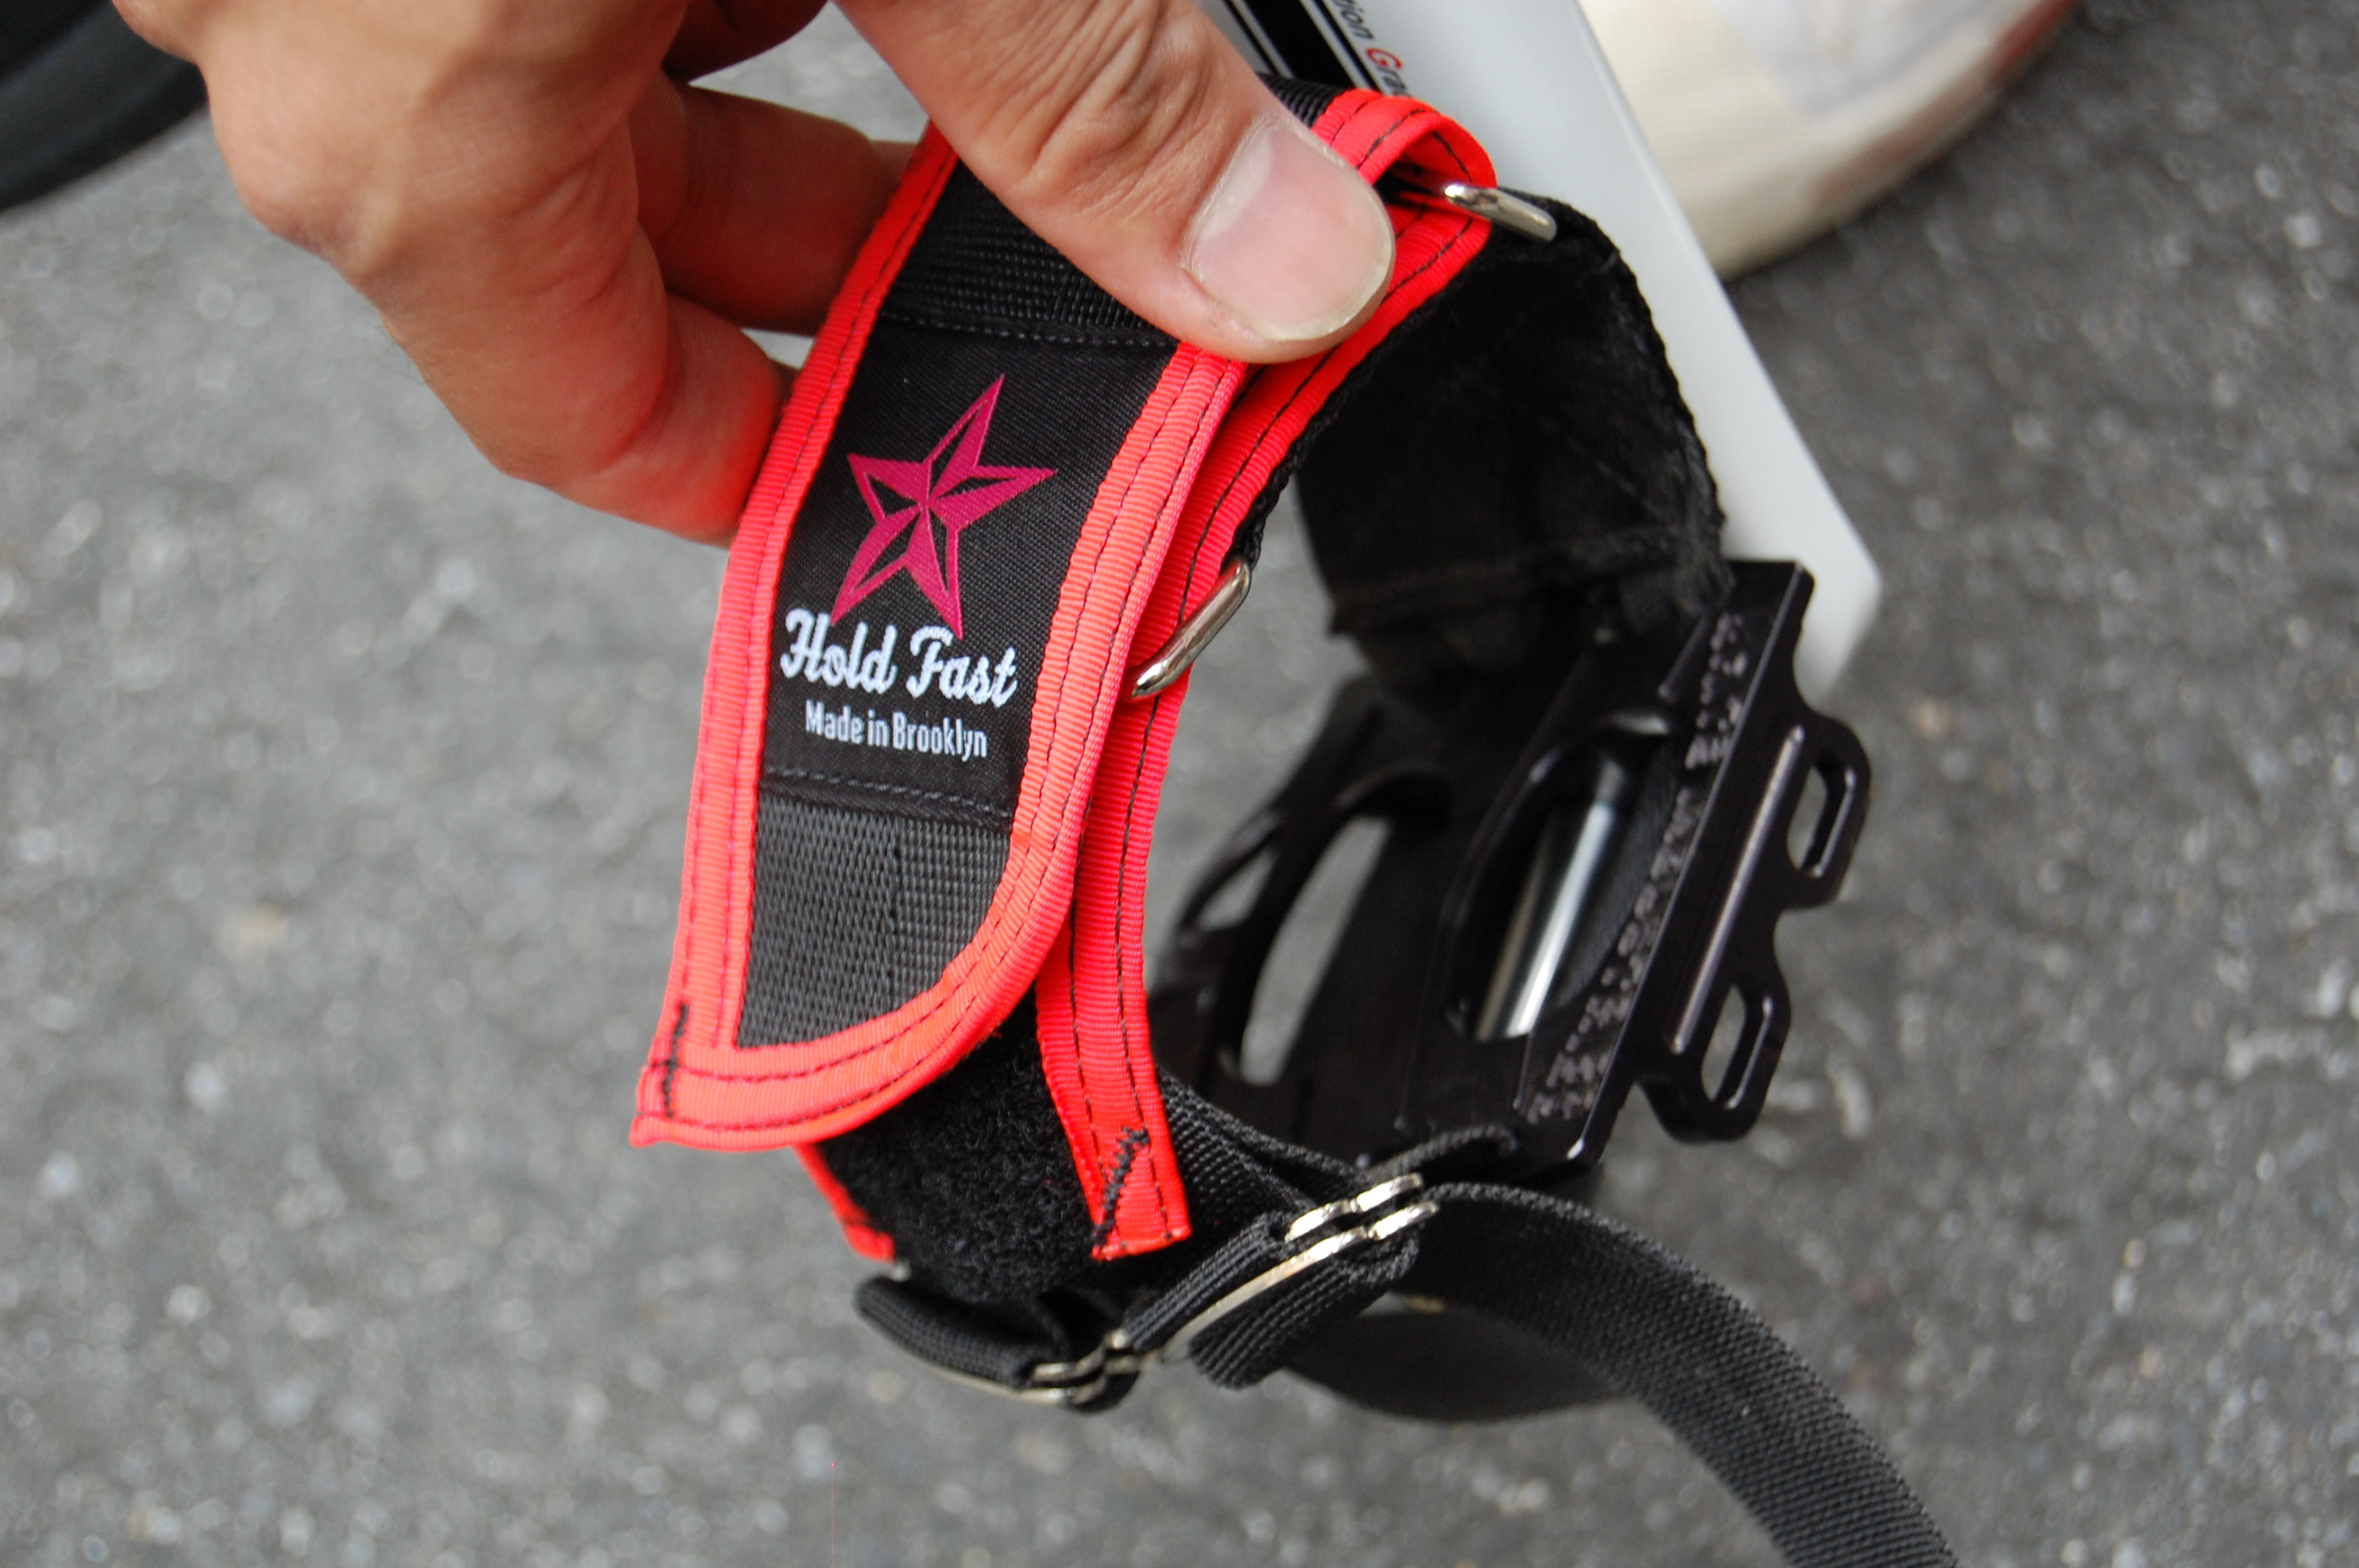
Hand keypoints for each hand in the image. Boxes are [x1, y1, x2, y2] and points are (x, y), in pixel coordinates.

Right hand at [114, 0, 1396, 541]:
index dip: (788, 462)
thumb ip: (1093, 99)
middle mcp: (327, 22)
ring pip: (607, 47)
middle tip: (1042, 224)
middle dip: (851, 232)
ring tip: (978, 12)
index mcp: (409, 132)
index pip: (598, 418)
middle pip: (625, 233)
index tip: (937, 451)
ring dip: (809, 51)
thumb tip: (1264, 258)